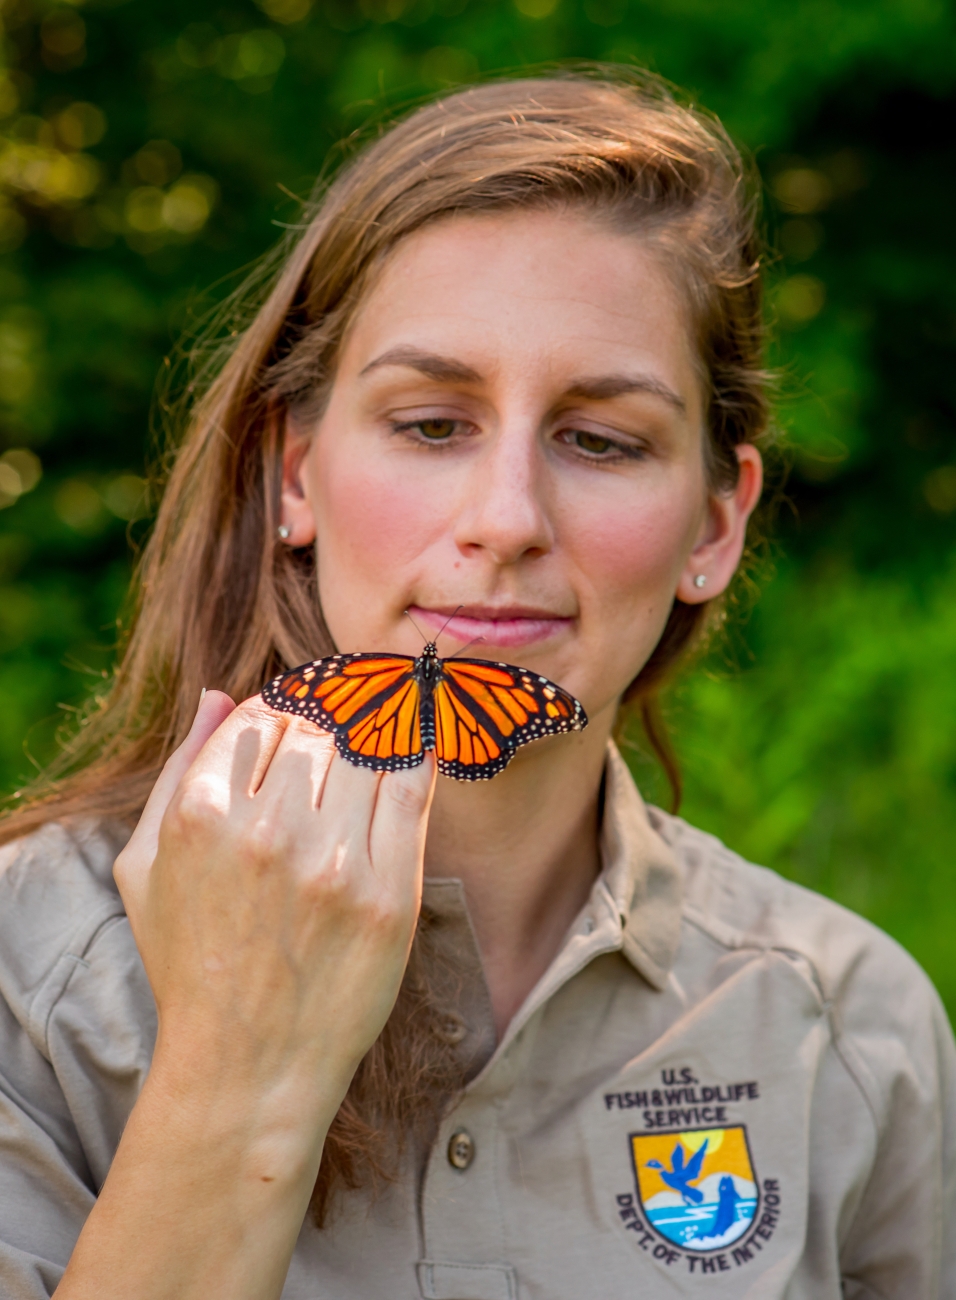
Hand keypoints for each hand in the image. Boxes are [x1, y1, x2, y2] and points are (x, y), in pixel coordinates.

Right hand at [113, 689, 436, 1175]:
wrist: (248, 1067)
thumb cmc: (190, 963)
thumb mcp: (146, 869)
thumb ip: (177, 772)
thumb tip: (220, 696)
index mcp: (201, 816)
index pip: (261, 714)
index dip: (286, 708)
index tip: (304, 718)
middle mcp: (266, 832)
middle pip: (317, 728)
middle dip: (329, 725)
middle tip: (344, 732)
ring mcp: (332, 864)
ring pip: (367, 749)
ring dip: (373, 737)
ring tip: (379, 741)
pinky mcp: (388, 895)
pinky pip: (413, 789)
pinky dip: (420, 753)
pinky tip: (424, 741)